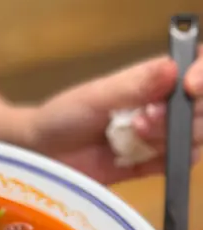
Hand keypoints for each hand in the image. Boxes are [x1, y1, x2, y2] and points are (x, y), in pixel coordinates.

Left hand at [29, 50, 202, 184]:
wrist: (42, 155)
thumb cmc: (63, 116)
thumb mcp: (95, 97)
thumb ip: (134, 85)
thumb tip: (174, 67)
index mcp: (154, 78)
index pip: (199, 66)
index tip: (190, 86)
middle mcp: (165, 104)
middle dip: (183, 114)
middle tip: (144, 118)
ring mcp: (162, 135)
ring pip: (197, 137)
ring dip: (172, 137)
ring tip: (133, 135)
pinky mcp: (154, 164)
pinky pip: (180, 163)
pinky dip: (167, 161)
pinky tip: (137, 155)